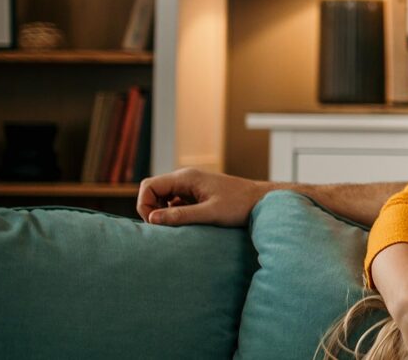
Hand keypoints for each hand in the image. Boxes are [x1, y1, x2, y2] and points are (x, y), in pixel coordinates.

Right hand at [136, 168, 270, 226]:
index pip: (149, 185)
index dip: (145, 205)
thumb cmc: (239, 205)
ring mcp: (191, 186)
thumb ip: (181, 215)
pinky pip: (176, 202)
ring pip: (164, 197)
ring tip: (173, 228)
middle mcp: (186, 178)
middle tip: (162, 229)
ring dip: (163, 213)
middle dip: (151, 210)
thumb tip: (153, 219)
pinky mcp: (198, 195)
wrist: (262, 201)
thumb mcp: (210, 213)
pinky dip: (174, 213)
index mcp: (186, 178)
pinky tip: (185, 225)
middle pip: (153, 191)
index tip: (154, 223)